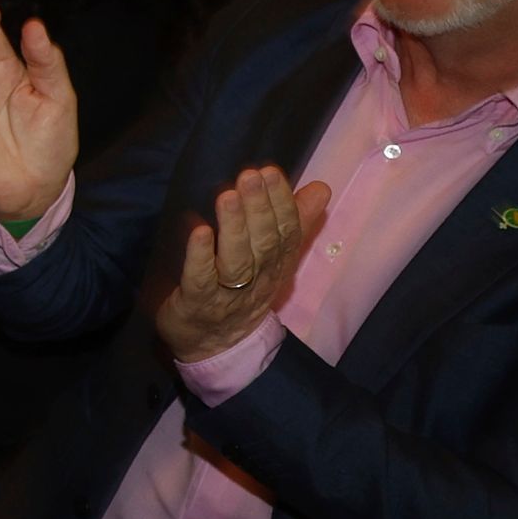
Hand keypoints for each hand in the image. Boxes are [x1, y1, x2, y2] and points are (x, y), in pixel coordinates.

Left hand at [155, 167, 331, 359]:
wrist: (215, 346)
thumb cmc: (242, 291)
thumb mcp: (273, 259)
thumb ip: (295, 223)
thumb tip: (320, 189)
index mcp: (276, 265)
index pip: (286, 232)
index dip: (281, 203)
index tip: (272, 172)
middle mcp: (258, 279)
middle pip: (264, 243)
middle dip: (260, 208)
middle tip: (251, 175)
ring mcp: (228, 293)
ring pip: (237, 260)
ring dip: (234, 226)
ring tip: (227, 195)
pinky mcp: (197, 303)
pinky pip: (200, 279)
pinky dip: (200, 255)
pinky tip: (199, 231)